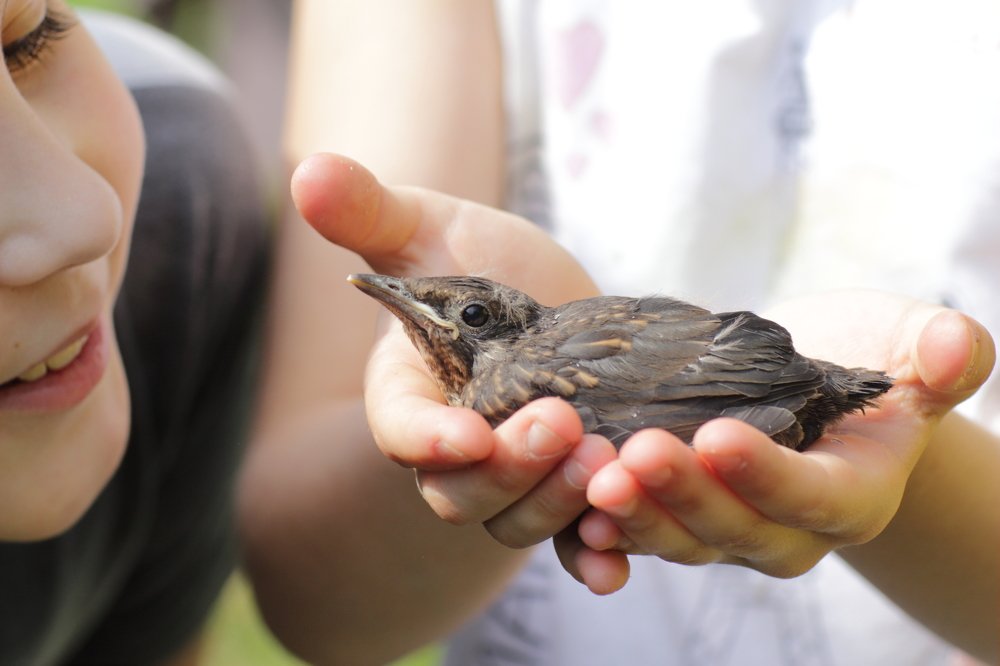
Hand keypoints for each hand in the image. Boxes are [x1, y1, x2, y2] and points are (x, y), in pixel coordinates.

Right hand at [291, 153, 613, 545]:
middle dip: (508, 469)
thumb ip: (370, 210)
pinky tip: (617, 559)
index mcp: (407, 393)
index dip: (426, 440)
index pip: (401, 429)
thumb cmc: (473, 261)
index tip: (466, 435)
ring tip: (606, 463)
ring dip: (556, 504)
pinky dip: (589, 555)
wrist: (541, 299)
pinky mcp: (561, 488)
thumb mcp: (427, 227)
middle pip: (460, 492)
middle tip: (561, 424)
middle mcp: (452, 449)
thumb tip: (308, 170)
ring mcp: (507, 477)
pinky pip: (567, 541)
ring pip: (515, 521)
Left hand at [570, 291, 994, 591]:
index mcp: (849, 494)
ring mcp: (727, 528)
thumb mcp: (906, 344)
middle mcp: (786, 528)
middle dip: (681, 497)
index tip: (718, 436)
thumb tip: (959, 349)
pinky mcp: (679, 515)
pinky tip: (570, 506)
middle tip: (630, 459)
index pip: (811, 496)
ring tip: (588, 478)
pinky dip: (604, 530)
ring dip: (633, 515)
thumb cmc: (862, 360)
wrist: (804, 378)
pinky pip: (641, 535)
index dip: (765, 474)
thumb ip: (943, 352)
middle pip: (734, 530)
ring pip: (679, 539)